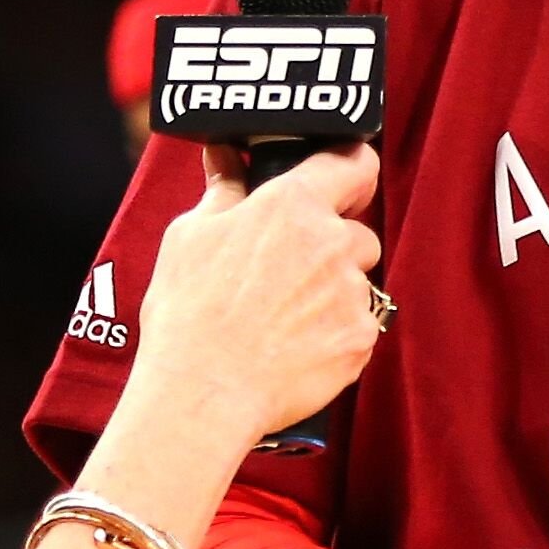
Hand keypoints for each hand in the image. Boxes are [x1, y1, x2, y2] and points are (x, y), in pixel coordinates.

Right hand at [128, 144, 383, 443]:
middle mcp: (332, 242)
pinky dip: (335, 335)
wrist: (203, 393)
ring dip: (334, 294)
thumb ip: (223, 189)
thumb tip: (225, 155)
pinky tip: (295, 348)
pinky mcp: (360, 339)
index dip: (350, 171)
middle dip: (333, 249)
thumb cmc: (188, 314)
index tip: (341, 183)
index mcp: (293, 204)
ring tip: (283, 319)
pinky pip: (358, 327)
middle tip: (288, 275)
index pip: (354, 163)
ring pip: (358, 283)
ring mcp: (352, 294)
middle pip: (358, 233)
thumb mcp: (189, 237)